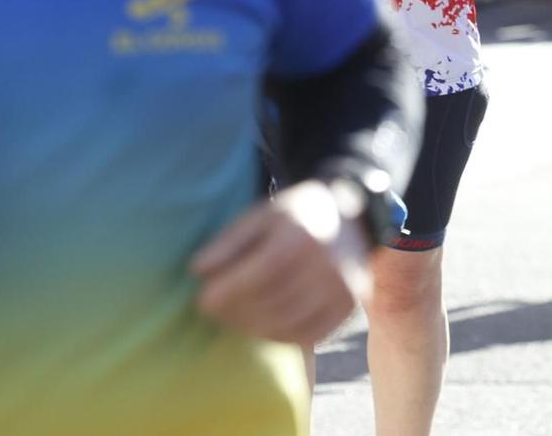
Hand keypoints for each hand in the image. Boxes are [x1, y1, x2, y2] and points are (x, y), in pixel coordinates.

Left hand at [191, 180, 370, 346]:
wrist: (353, 220)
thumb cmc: (296, 217)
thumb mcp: (261, 216)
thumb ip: (230, 241)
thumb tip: (198, 270)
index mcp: (304, 233)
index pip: (262, 272)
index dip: (228, 291)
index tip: (203, 299)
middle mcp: (329, 263)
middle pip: (272, 302)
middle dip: (234, 312)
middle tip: (215, 312)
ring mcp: (343, 288)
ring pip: (288, 323)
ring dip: (252, 328)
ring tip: (235, 318)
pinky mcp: (348, 307)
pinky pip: (309, 335)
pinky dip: (280, 336)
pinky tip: (264, 325)